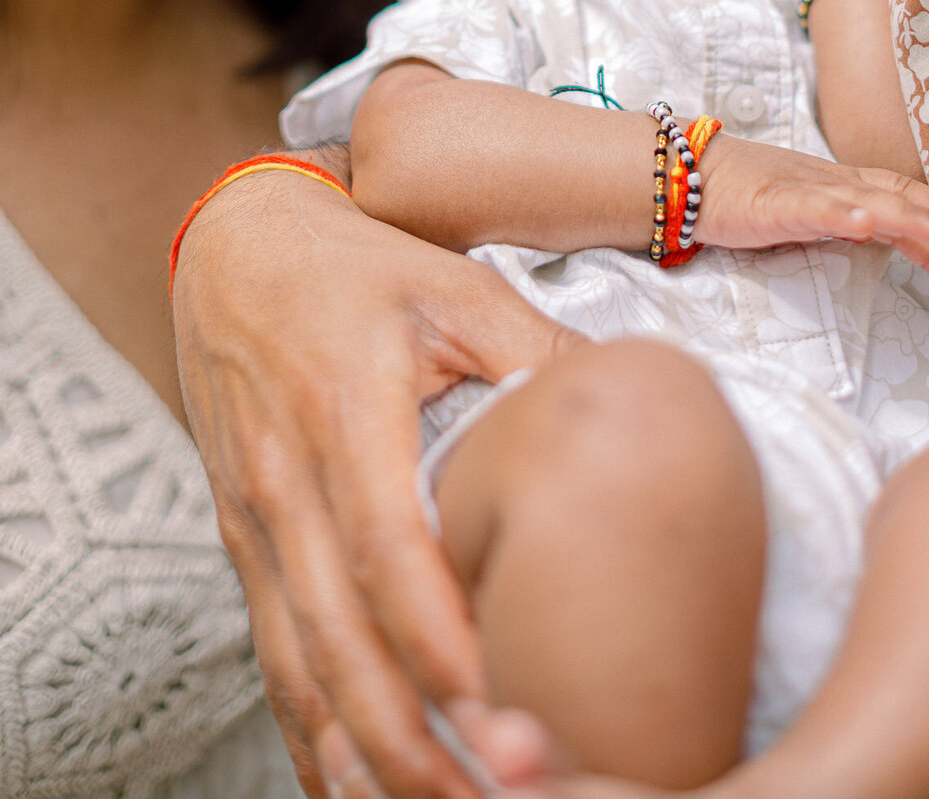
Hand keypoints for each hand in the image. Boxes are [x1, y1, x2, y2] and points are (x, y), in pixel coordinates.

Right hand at [172, 172, 578, 798]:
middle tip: (488, 793)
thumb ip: (535, 346)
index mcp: (345, 416)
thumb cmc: (356, 266)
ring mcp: (255, 518)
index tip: (502, 709)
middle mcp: (287, 482)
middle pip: (337, 636)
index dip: (439, 640)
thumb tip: (627, 400)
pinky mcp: (242, 536)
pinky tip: (349, 781)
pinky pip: (272, 649)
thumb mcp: (455, 286)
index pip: (386, 550)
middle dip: (407, 733)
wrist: (237, 247)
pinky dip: (308, 725)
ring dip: (360, 749)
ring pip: (297, 661)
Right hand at [699, 135, 928, 293]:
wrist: (687, 173)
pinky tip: (867, 224)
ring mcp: (803, 191)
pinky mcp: (773, 205)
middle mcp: (830, 182)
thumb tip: (878, 236)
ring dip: (908, 217)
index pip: (897, 191)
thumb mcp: (802, 206)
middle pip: (893, 196)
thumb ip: (839, 219)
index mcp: (839, 184)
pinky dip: (842, 214)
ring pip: (865, 201)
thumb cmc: (742, 194)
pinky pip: (813, 209)